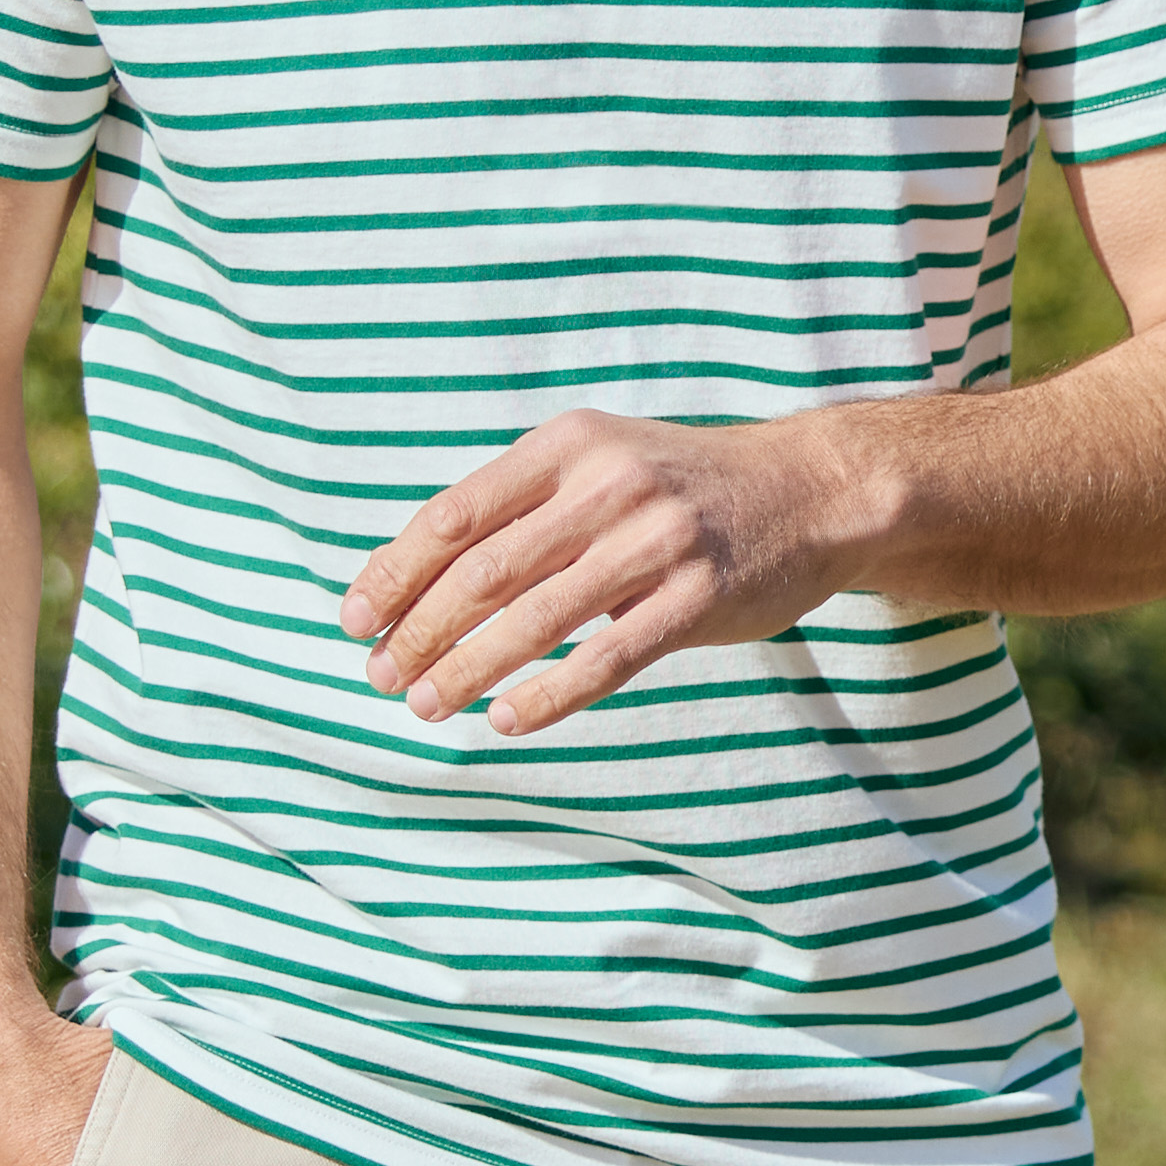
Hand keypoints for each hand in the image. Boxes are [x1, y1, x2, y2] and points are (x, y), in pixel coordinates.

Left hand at [345, 400, 898, 737]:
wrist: (810, 491)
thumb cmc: (684, 488)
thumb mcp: (601, 463)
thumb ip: (523, 506)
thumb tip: (418, 582)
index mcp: (567, 446)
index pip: (453, 515)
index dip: (394, 573)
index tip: (354, 621)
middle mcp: (607, 485)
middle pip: (482, 572)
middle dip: (419, 632)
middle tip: (381, 678)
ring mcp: (655, 542)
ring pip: (534, 619)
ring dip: (468, 671)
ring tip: (428, 706)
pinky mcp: (697, 599)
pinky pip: (605, 658)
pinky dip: (547, 695)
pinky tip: (506, 718)